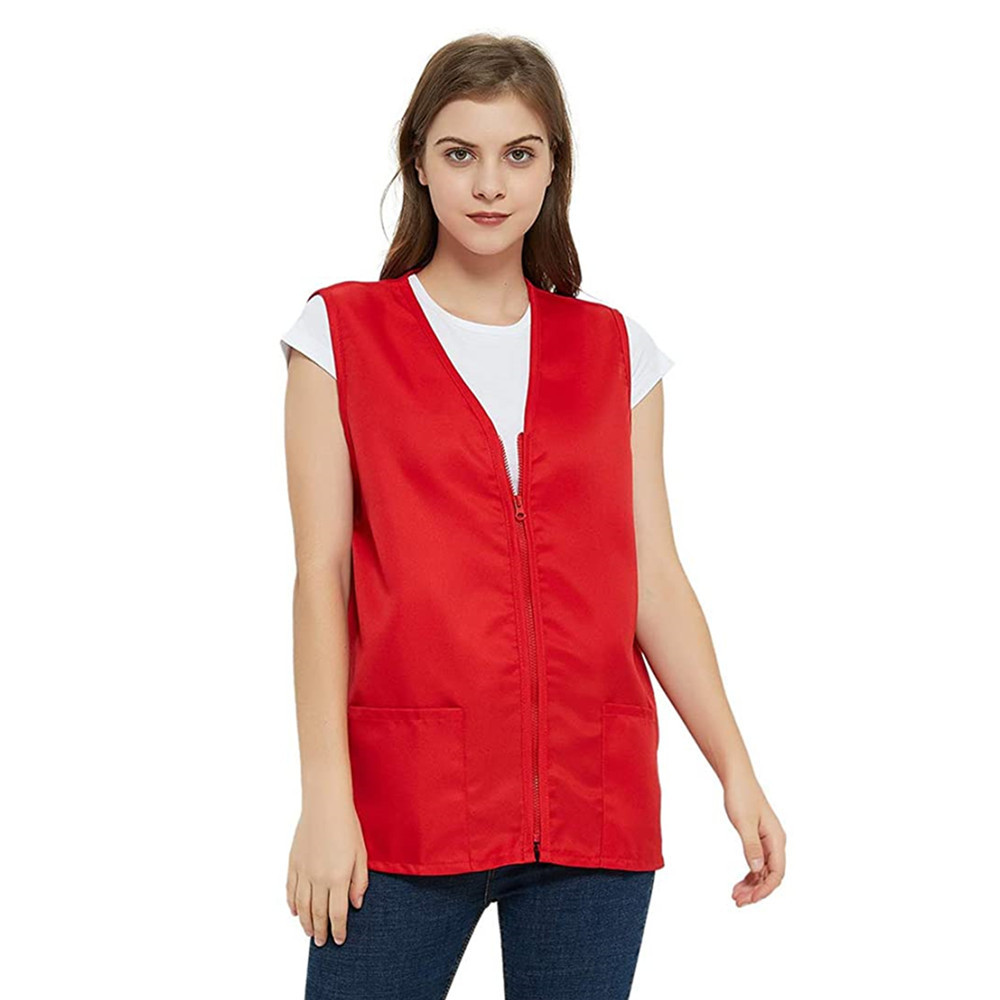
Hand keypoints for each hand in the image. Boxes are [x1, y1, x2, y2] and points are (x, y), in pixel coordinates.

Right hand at [286, 799, 368, 945]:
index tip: (339, 940)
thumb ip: (359, 881)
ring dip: (305, 922)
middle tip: (322, 942)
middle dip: (321, 931)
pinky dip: (292, 904)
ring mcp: (303, 871)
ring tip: (309, 933)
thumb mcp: (361, 853)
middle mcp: (319, 878)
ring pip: (302, 906)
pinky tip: (295, 912)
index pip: (337, 913)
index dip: (338, 929)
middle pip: (318, 913)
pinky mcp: (293, 863)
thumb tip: (356, 904)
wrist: (325, 805)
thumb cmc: (348, 825)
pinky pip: (290, 890)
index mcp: (339, 877)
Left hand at [723, 774, 785, 905]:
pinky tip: (739, 884)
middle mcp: (775, 842)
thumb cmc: (741, 796)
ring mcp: (767, 842)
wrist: (736, 778)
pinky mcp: (758, 839)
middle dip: (756, 891)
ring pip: (763, 872)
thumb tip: (756, 870)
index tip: (750, 899)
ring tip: (735, 896)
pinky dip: (749, 875)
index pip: (777, 873)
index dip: (765, 889)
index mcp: (776, 839)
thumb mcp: (744, 822)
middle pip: (770, 875)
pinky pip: (757, 864)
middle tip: (738, 901)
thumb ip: (750, 846)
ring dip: (751, 886)